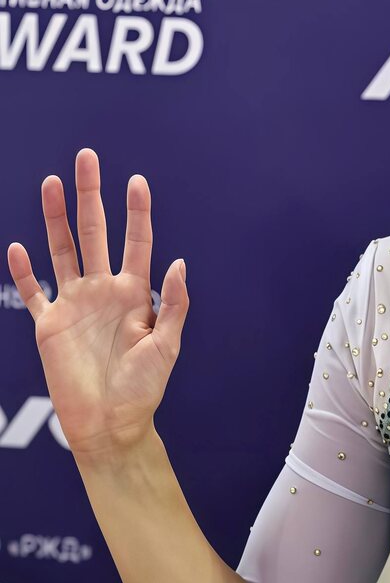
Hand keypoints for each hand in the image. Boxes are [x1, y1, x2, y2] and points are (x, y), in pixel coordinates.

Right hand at [6, 147, 189, 459]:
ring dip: (56, 217)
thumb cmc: (145, 390)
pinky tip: (18, 245)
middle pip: (93, 233)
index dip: (136, 213)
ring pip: (62, 250)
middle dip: (90, 196)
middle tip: (87, 158)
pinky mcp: (49, 325)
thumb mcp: (167, 347)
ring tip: (52, 183)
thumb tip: (178, 262)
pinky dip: (24, 270)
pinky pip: (34, 291)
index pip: (136, 243)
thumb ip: (174, 305)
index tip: (137, 181)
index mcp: (135, 295)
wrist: (111, 423)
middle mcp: (103, 292)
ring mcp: (74, 305)